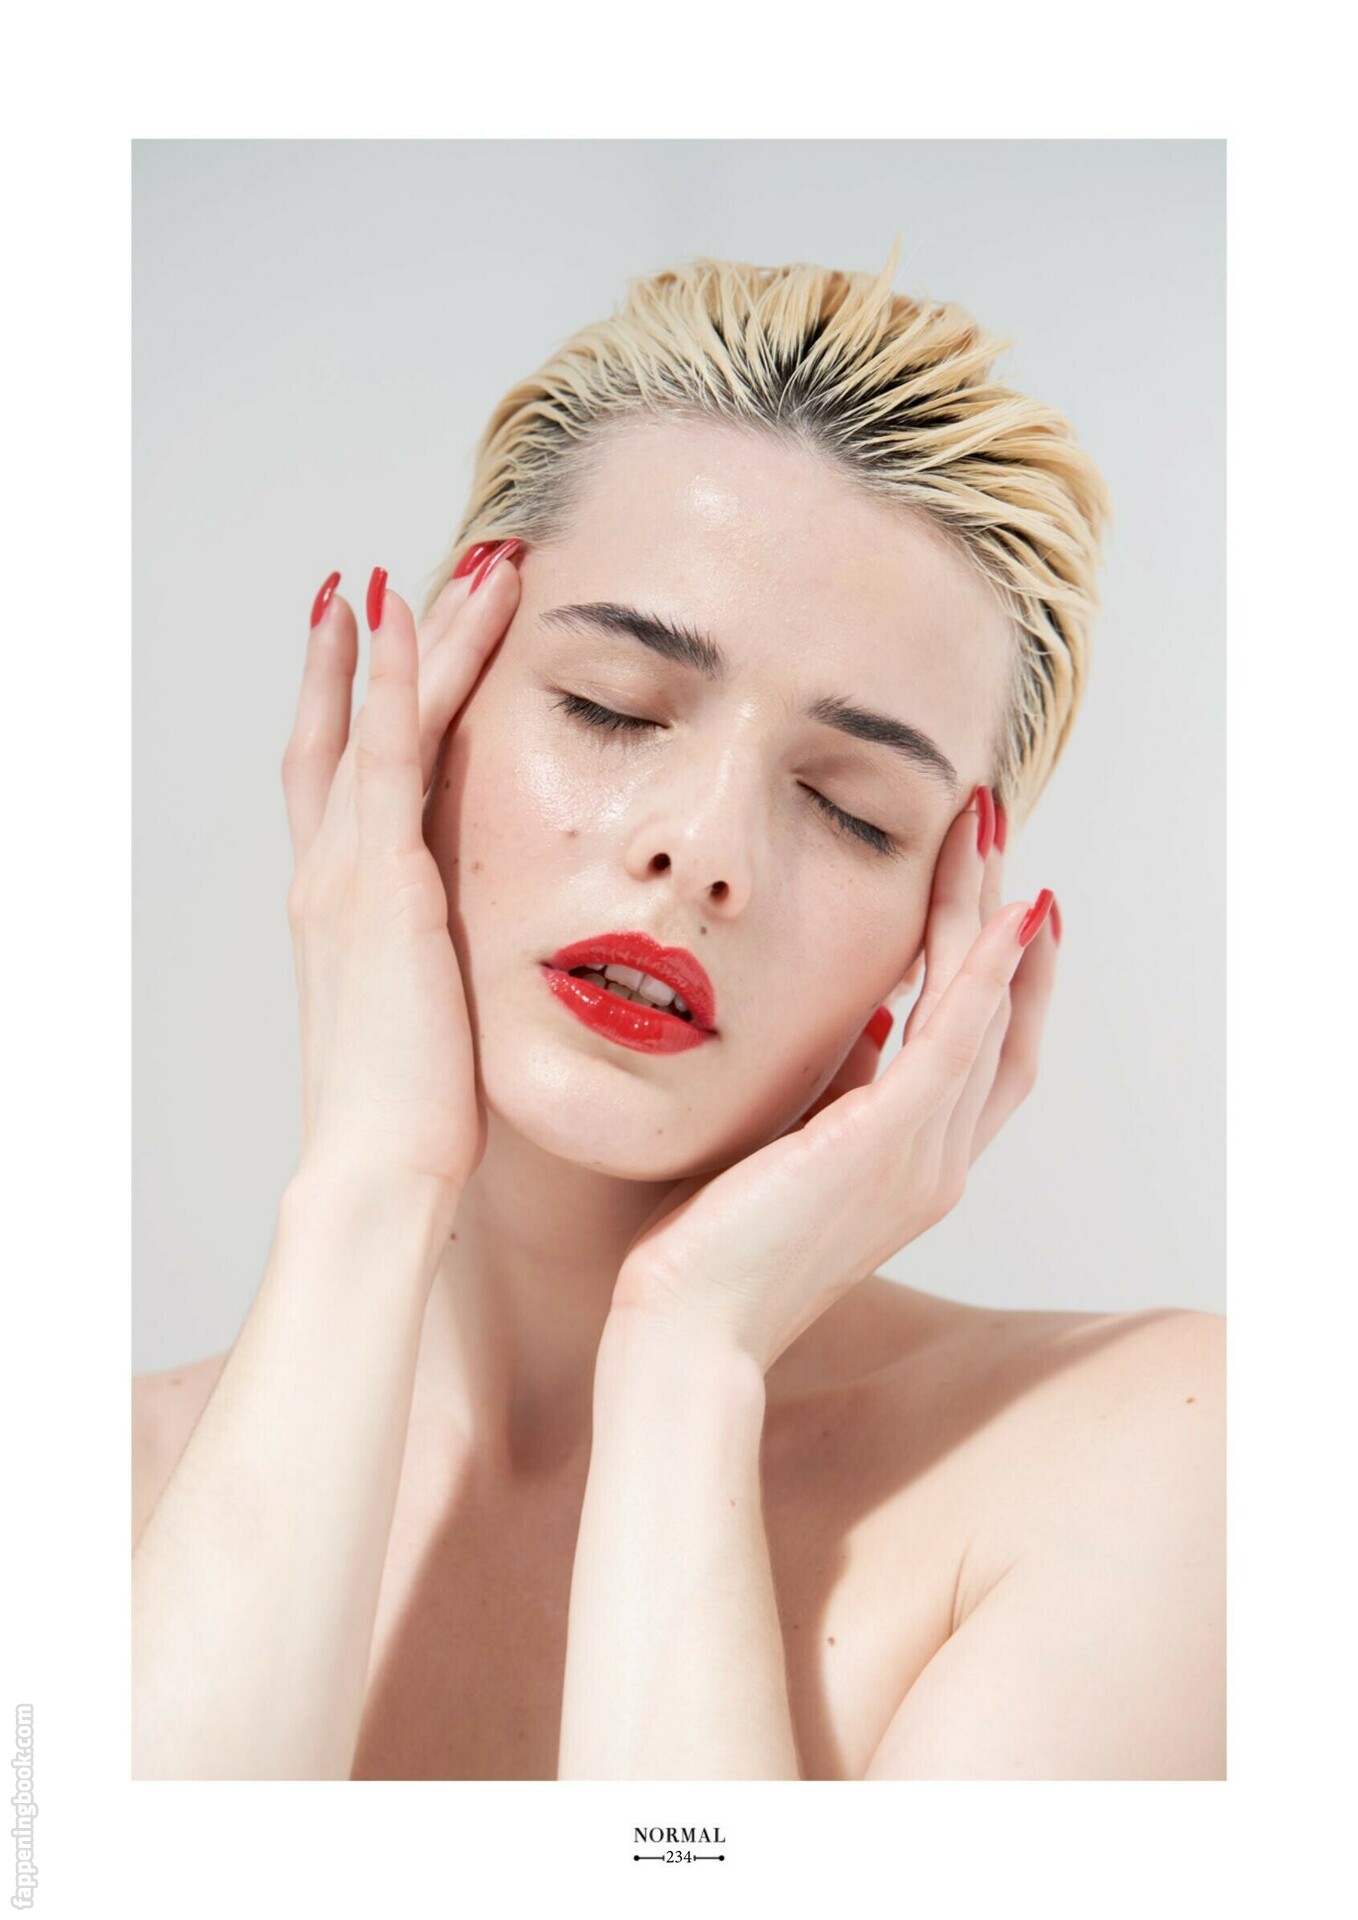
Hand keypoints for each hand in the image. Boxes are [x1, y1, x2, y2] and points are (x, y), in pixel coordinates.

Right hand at [280, 542, 521, 1208]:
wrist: (379, 1166)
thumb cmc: (413, 1121)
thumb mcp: (432, 1030)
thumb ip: (446, 981)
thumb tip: (481, 976)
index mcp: (346, 915)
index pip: (342, 788)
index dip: (349, 716)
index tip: (370, 655)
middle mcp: (331, 877)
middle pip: (346, 734)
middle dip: (370, 657)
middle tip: (393, 583)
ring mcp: (347, 870)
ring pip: (374, 721)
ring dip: (405, 640)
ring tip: (437, 567)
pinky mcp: (381, 875)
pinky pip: (387, 747)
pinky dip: (391, 674)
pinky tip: (406, 611)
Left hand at [611, 789, 1058, 1372]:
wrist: (688, 1328)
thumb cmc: (715, 1247)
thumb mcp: (788, 1150)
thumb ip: (837, 1091)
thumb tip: (865, 1021)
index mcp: (914, 1168)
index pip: (987, 1056)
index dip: (1006, 978)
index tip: (1000, 902)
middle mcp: (938, 1163)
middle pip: (1002, 1021)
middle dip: (1003, 921)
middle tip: (993, 835)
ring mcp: (924, 1156)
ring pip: (985, 1012)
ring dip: (989, 913)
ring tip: (983, 831)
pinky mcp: (891, 1141)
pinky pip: (958, 1038)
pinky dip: (988, 971)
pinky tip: (1004, 909)